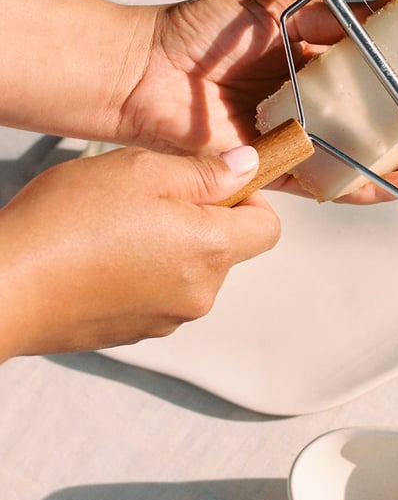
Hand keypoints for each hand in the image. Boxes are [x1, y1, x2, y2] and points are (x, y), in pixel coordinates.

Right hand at [0, 145, 278, 358]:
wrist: (5, 287)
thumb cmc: (69, 224)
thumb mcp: (144, 172)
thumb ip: (206, 172)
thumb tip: (248, 167)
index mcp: (212, 251)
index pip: (268, 227)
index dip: (248, 198)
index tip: (214, 181)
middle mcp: (199, 293)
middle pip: (227, 248)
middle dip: (200, 217)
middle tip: (149, 195)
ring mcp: (167, 318)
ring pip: (190, 268)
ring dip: (169, 244)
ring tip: (116, 224)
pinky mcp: (135, 331)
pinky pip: (158, 291)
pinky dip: (143, 270)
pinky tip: (101, 253)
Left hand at [115, 0, 397, 202]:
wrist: (143, 69)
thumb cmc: (203, 30)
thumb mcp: (279, 7)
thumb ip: (339, 17)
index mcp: (322, 60)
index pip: (390, 75)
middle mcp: (319, 102)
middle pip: (389, 122)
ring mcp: (302, 138)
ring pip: (368, 157)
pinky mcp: (278, 169)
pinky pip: (329, 183)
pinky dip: (365, 186)